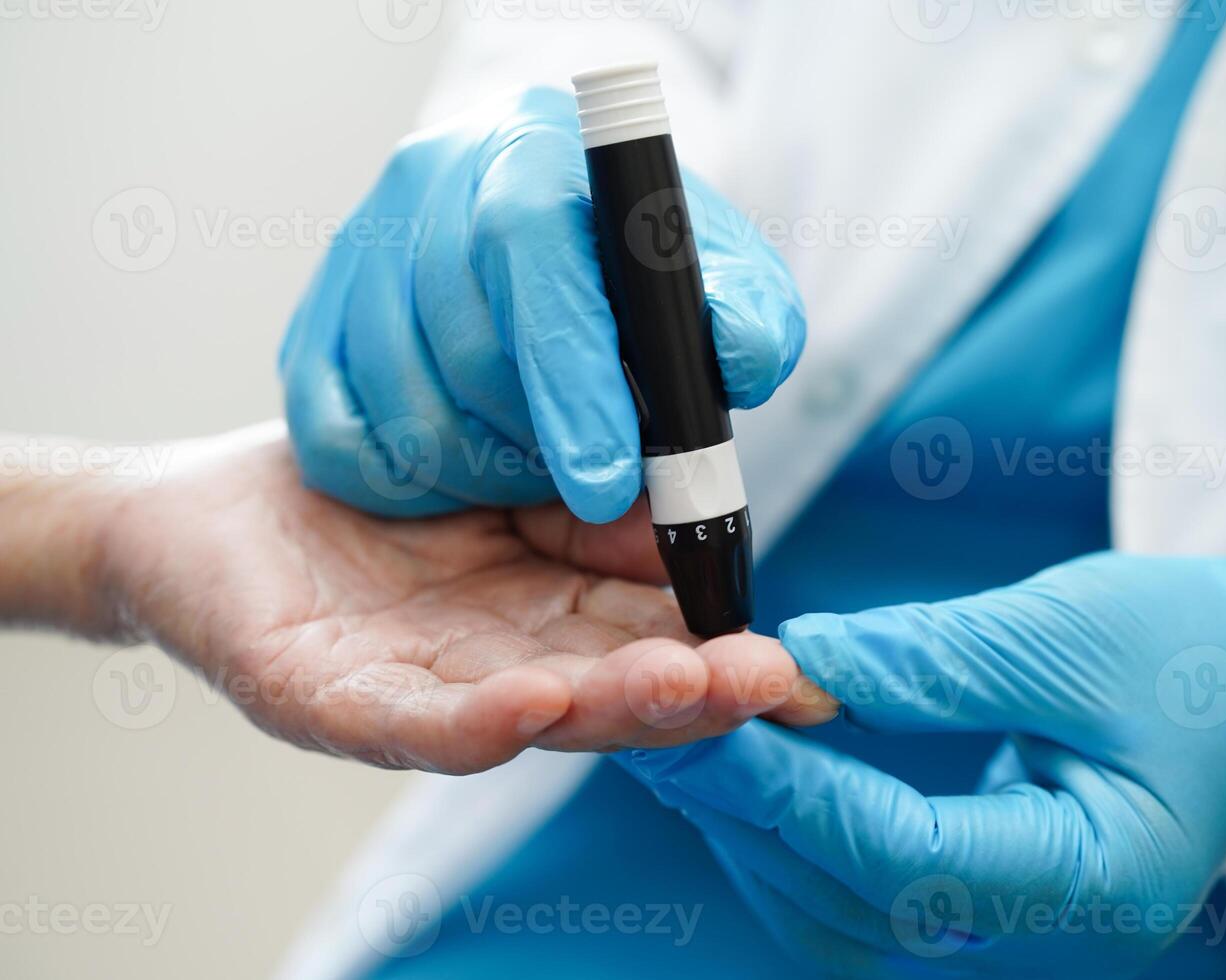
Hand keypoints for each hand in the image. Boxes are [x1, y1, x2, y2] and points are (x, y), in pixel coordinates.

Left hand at [82, 425, 830, 773]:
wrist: (210, 506)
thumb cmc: (366, 497)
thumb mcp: (505, 488)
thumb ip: (590, 516)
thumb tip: (692, 519)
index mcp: (536, 625)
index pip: (640, 648)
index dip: (714, 654)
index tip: (787, 653)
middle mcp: (486, 673)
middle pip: (599, 694)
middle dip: (686, 691)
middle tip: (767, 678)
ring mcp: (408, 695)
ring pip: (522, 713)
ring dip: (606, 707)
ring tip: (685, 685)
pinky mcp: (320, 697)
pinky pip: (401, 718)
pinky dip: (471, 719)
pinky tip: (533, 702)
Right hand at [279, 86, 803, 522]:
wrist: (555, 239)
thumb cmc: (643, 272)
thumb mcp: (721, 282)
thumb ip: (748, 319)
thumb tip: (740, 356)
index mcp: (535, 149)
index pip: (529, 250)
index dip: (569, 376)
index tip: (607, 480)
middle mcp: (430, 179)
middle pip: (467, 341)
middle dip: (540, 436)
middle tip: (593, 471)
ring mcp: (358, 250)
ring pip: (403, 400)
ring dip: (484, 464)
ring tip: (540, 457)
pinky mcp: (311, 323)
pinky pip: (334, 437)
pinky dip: (409, 479)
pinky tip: (471, 462)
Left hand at [619, 552, 1225, 976]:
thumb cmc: (1201, 655)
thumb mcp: (1074, 635)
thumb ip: (933, 661)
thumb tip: (800, 666)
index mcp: (1095, 878)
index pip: (903, 857)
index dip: (790, 790)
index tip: (705, 715)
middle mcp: (1044, 927)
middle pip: (852, 900)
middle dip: (745, 810)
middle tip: (658, 717)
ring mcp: (1008, 918)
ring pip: (840, 910)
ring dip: (754, 825)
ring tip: (687, 732)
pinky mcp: (978, 884)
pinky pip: (861, 886)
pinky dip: (794, 827)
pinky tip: (753, 760)